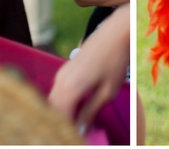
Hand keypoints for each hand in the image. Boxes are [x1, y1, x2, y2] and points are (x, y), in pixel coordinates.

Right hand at [48, 7, 127, 130]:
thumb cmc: (114, 61)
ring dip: (62, 113)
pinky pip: (57, 92)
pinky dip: (63, 103)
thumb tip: (80, 130)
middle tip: (77, 131)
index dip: (69, 131)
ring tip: (78, 121)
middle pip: (53, 112)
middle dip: (62, 124)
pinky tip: (77, 107)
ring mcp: (61, 74)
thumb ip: (90, 112)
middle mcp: (60, 81)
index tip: (80, 136)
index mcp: (69, 89)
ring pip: (53, 102)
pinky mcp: (64, 69)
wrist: (115, 33)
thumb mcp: (107, 92)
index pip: (61, 119)